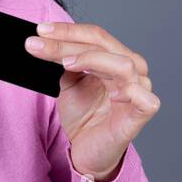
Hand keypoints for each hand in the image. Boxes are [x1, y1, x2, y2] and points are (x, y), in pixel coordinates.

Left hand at [25, 21, 161, 181]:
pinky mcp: (142, 114)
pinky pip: (143, 97)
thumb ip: (65, 61)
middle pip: (103, 45)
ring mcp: (139, 90)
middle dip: (68, 43)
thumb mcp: (68, 82)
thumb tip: (48, 40)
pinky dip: (128, 91)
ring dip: (91, 59)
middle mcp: (132, 70)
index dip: (67, 31)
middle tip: (39, 44)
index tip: (40, 30)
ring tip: (66, 64)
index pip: (95, 36)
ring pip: (122, 64)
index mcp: (116, 57)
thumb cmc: (84, 116)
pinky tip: (111, 93)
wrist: (87, 151)